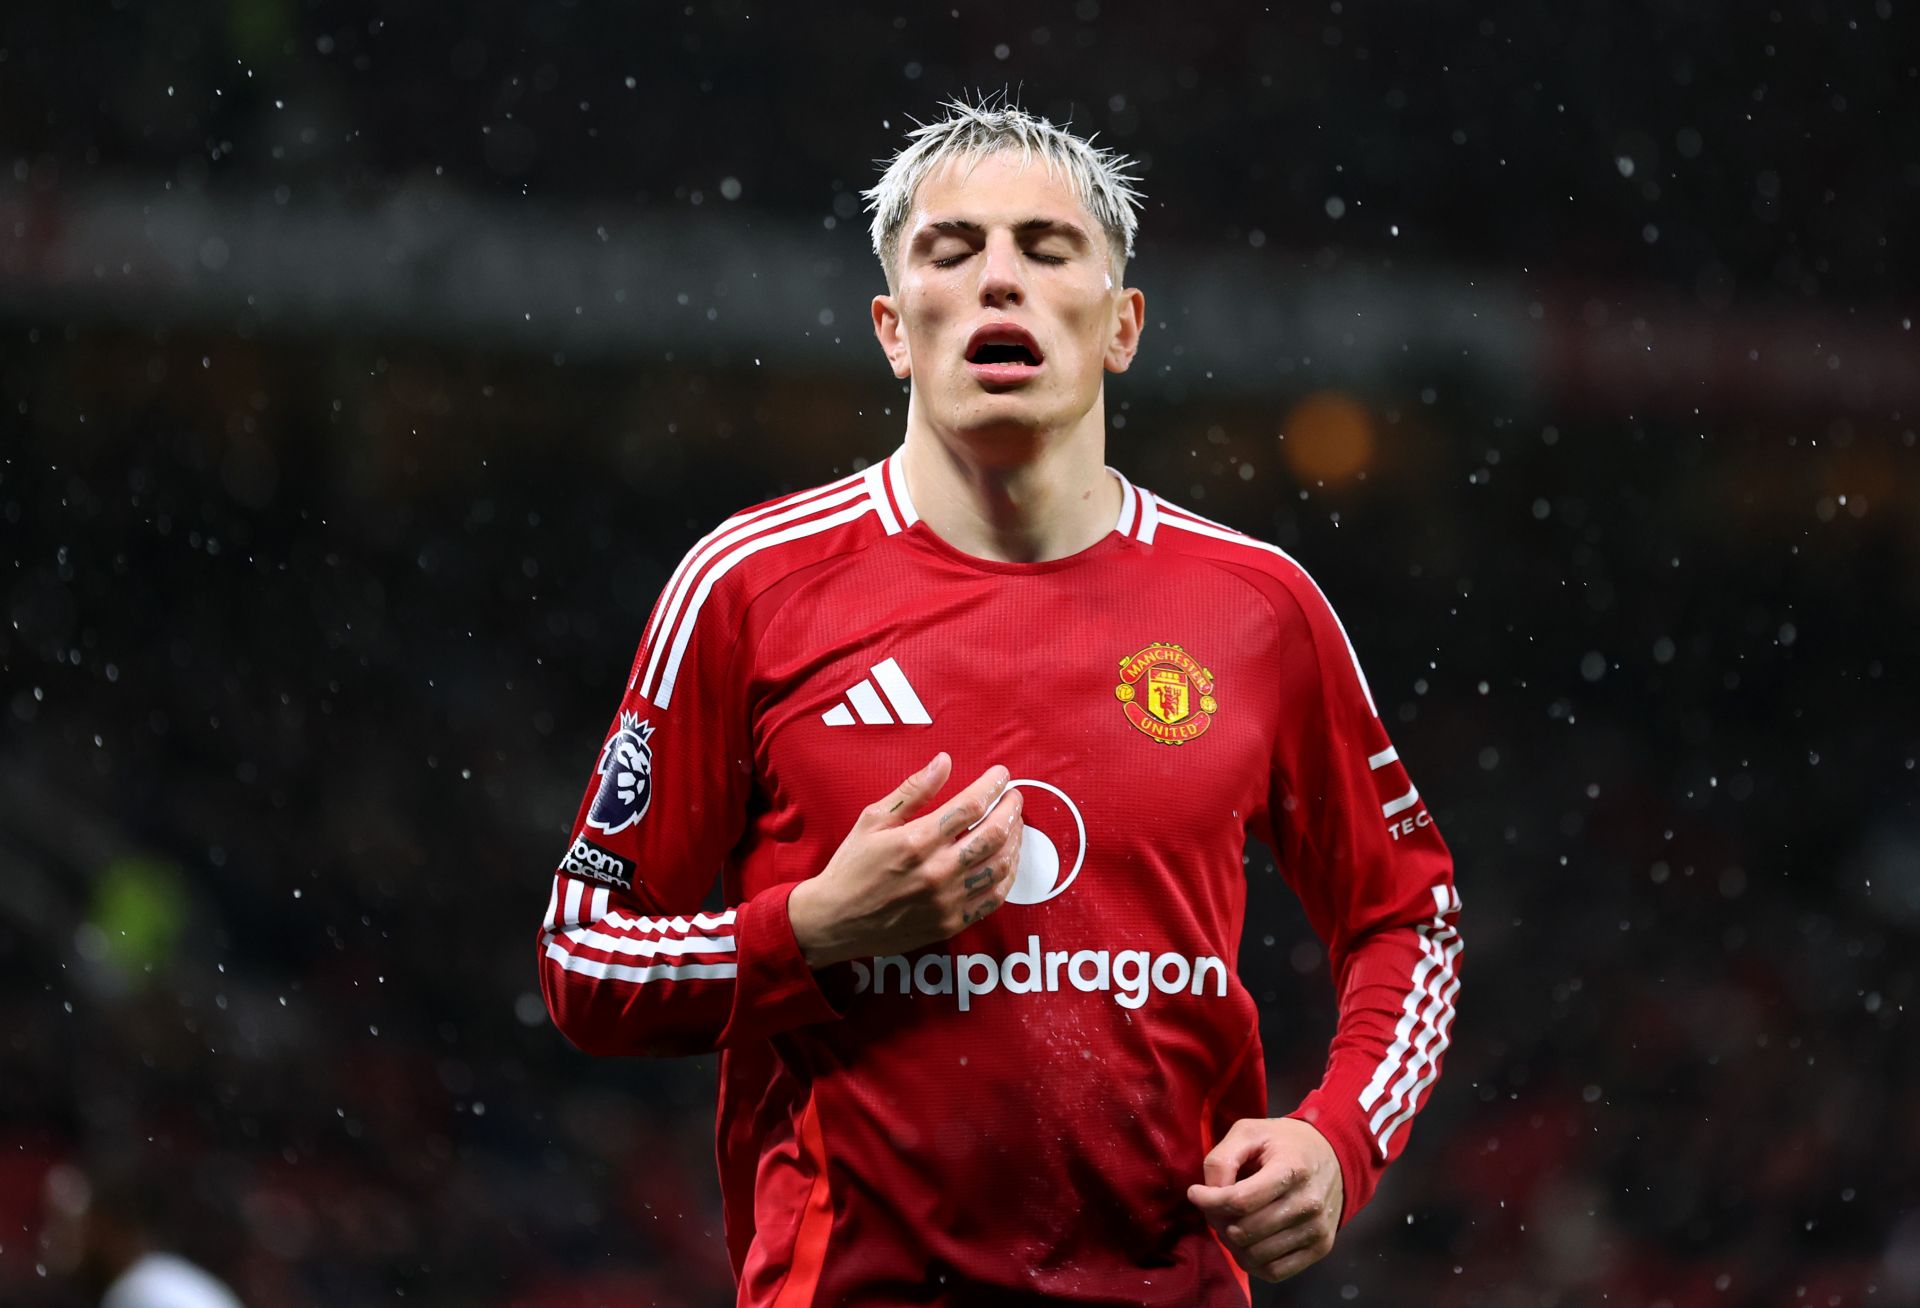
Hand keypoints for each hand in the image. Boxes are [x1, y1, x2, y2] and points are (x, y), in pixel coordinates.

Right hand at [787, 753, 1024, 966]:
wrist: (836, 921)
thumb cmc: (852, 866)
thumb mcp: (873, 819)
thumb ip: (913, 790)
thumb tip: (944, 761)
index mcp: (916, 840)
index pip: (970, 806)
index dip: (992, 785)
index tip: (1001, 774)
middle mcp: (937, 871)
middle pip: (994, 834)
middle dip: (1011, 809)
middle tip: (1014, 797)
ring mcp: (947, 900)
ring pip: (1000, 865)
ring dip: (1015, 840)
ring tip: (1014, 824)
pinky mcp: (952, 922)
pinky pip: (994, 898)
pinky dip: (1008, 875)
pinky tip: (1007, 860)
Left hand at [1187, 1117, 1343, 1283]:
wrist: (1334, 1155)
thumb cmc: (1284, 1142)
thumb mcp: (1249, 1132)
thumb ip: (1222, 1159)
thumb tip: (1208, 1195)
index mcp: (1291, 1169)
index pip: (1240, 1200)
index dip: (1209, 1201)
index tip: (1196, 1193)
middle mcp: (1309, 1203)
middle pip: (1244, 1230)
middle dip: (1218, 1221)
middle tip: (1215, 1209)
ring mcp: (1317, 1229)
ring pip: (1255, 1255)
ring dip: (1232, 1244)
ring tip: (1230, 1224)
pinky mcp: (1321, 1248)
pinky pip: (1275, 1272)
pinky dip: (1252, 1262)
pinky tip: (1247, 1242)